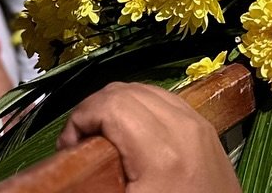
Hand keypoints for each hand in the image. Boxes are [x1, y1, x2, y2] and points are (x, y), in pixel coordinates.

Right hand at [56, 82, 236, 192]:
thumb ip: (95, 187)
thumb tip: (67, 176)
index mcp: (161, 153)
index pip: (111, 104)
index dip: (79, 118)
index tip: (67, 147)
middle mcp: (183, 127)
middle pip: (126, 90)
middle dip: (94, 111)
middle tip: (79, 145)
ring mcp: (198, 124)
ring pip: (146, 89)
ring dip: (118, 107)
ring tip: (101, 141)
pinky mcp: (205, 127)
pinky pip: (166, 100)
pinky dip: (141, 108)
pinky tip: (130, 137)